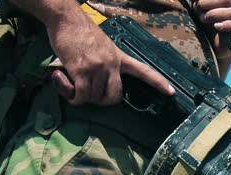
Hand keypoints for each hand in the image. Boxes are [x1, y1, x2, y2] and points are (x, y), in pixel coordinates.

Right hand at [14, 0, 173, 105]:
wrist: (66, 17)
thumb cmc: (80, 31)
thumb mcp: (102, 45)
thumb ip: (106, 62)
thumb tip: (97, 82)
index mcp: (119, 57)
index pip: (144, 71)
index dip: (158, 83)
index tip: (171, 92)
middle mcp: (111, 64)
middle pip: (114, 97)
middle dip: (101, 101)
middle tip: (86, 93)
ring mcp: (97, 67)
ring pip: (93, 98)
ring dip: (78, 96)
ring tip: (68, 82)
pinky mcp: (81, 70)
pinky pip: (79, 95)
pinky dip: (69, 94)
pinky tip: (59, 78)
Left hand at [193, 0, 230, 58]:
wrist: (209, 49)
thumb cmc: (203, 29)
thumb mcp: (199, 14)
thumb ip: (200, 6)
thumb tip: (194, 0)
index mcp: (225, 2)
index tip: (195, 2)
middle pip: (227, 0)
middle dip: (209, 3)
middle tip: (197, 8)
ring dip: (215, 14)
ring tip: (203, 19)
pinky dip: (227, 25)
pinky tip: (216, 26)